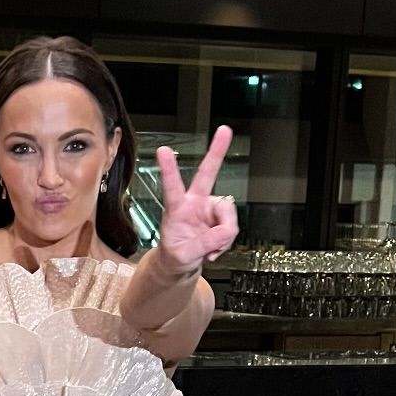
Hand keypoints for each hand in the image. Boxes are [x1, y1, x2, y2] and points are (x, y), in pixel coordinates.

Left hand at [156, 126, 238, 273]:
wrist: (180, 264)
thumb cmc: (174, 256)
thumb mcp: (182, 256)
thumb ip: (202, 245)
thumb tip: (223, 233)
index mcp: (176, 208)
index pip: (172, 187)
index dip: (169, 170)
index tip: (163, 150)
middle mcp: (194, 203)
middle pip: (207, 173)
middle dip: (217, 152)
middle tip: (225, 130)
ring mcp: (209, 209)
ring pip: (228, 216)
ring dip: (223, 236)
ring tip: (210, 249)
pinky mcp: (221, 218)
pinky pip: (232, 227)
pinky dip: (226, 242)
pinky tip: (214, 247)